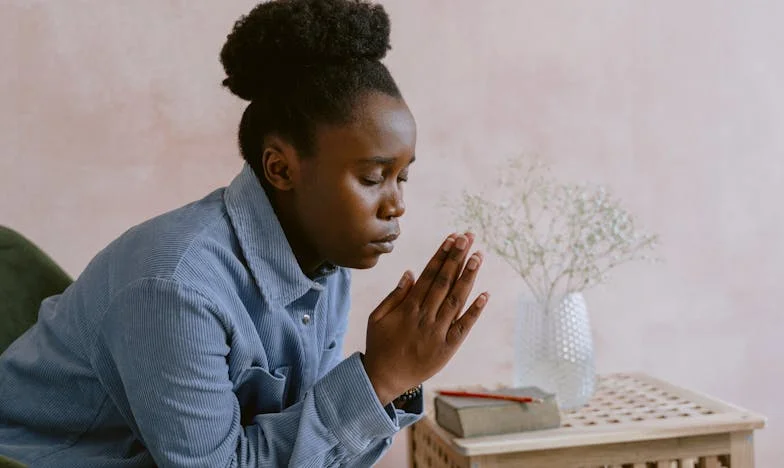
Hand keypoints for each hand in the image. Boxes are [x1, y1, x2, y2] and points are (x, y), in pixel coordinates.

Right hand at [363, 233, 489, 404]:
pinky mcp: (447, 348)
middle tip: (469, 237)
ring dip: (468, 276)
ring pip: (456, 299)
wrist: (384, 379)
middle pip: (444, 281)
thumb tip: (411, 272)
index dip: (442, 255)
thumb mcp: (378, 317)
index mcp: (408, 307)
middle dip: (458, 257)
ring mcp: (437, 332)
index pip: (429, 274)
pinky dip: (475, 311)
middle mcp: (425, 316)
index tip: (452, 238)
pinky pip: (464, 326)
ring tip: (478, 256)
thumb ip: (395, 295)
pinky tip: (485, 294)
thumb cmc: (379, 345)